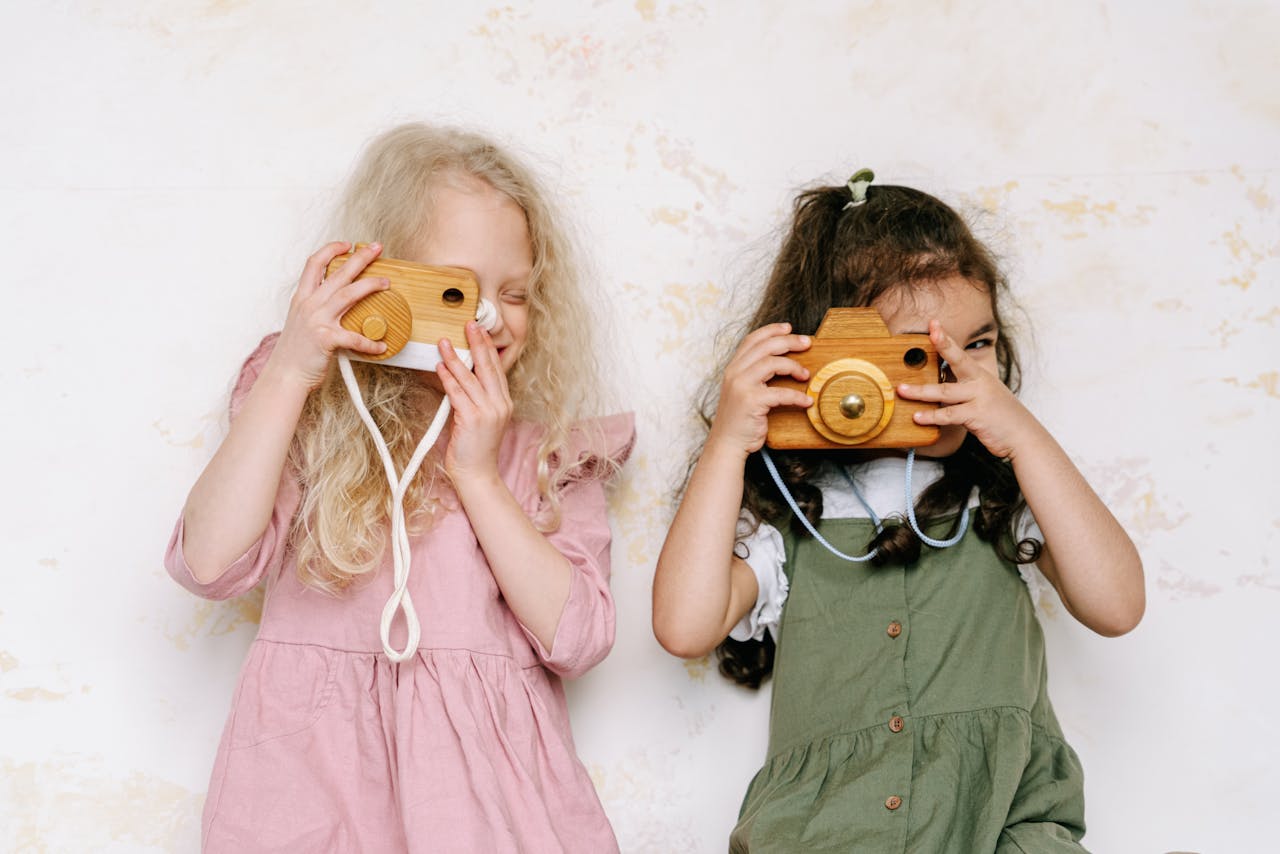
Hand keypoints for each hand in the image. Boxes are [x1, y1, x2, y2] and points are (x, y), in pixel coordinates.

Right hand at [264, 242, 390, 388]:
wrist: (285, 375)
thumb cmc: (296, 351)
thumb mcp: (300, 321)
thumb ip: (315, 308)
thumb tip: (337, 302)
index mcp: (302, 298)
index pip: (314, 263)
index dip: (331, 250)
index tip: (347, 244)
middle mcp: (309, 304)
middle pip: (338, 273)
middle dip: (360, 258)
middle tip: (377, 248)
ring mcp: (316, 320)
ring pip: (348, 294)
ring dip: (370, 285)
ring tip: (386, 282)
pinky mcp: (325, 339)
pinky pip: (354, 337)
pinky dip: (370, 342)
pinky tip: (381, 345)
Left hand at [436, 322, 511, 481]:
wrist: (477, 475)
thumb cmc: (475, 450)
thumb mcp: (482, 420)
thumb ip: (476, 400)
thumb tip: (461, 379)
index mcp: (504, 404)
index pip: (497, 370)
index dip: (488, 349)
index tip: (480, 332)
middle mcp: (499, 405)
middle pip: (488, 367)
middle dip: (477, 343)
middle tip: (469, 324)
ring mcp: (488, 412)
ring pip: (470, 378)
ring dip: (455, 358)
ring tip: (445, 342)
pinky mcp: (472, 419)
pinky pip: (457, 393)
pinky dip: (448, 378)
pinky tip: (440, 366)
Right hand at [708, 323, 812, 456]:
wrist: (727, 443)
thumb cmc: (740, 419)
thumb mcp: (743, 390)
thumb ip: (754, 374)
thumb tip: (780, 361)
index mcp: (733, 367)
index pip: (752, 339)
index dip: (772, 330)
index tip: (789, 328)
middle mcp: (735, 372)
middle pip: (766, 346)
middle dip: (789, 341)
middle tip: (807, 343)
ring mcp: (742, 385)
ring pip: (773, 363)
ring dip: (794, 366)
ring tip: (806, 374)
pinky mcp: (752, 401)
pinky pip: (781, 393)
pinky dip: (797, 396)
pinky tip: (806, 401)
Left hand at [896, 320, 1036, 459]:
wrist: (1024, 437)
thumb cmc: (1001, 417)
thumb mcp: (985, 396)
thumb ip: (964, 390)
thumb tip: (938, 388)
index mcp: (980, 375)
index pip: (961, 353)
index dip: (946, 338)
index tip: (934, 323)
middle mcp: (980, 382)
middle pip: (958, 360)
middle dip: (943, 344)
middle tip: (929, 332)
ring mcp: (979, 398)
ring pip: (945, 391)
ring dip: (921, 391)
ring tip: (901, 390)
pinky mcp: (977, 416)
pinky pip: (949, 414)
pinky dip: (932, 416)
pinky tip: (917, 417)